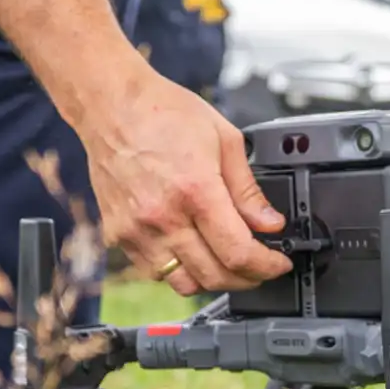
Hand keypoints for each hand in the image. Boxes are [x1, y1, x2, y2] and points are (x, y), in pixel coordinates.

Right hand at [76, 68, 291, 296]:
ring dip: (211, 279)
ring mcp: (136, 230)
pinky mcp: (118, 234)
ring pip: (183, 284)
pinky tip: (191, 249)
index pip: (238, 252)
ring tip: (225, 260)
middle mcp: (163, 216)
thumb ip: (248, 189)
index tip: (277, 265)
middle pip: (214, 276)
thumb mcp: (224, 139)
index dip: (266, 267)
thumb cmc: (163, 112)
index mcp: (195, 189)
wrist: (111, 104)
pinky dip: (179, 270)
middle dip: (247, 278)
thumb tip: (269, 223)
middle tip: (260, 267)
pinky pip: (154, 271)